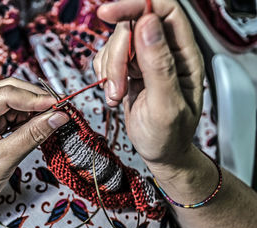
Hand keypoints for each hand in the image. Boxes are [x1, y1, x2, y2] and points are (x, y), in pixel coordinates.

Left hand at [0, 78, 68, 213]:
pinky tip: (43, 123)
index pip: (5, 94)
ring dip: (36, 107)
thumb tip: (59, 116)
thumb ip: (32, 135)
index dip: (34, 98)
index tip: (58, 105)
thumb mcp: (5, 159)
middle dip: (36, 97)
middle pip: (10, 90)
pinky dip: (31, 117)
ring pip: (15, 100)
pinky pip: (15, 113)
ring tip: (55, 116)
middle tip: (61, 108)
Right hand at [94, 0, 203, 178]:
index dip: (136, 6)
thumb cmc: (169, 135)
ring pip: (116, 43)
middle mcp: (165, 51)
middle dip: (117, 56)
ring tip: (118, 95)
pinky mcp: (129, 69)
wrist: (159, 151)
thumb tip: (148, 24)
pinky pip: (107, 58)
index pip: (162, 10)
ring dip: (109, 70)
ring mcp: (145, 59)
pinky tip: (114, 94)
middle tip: (117, 85)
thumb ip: (159, 65)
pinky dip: (104, 76)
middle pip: (132, 26)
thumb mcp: (166, 106)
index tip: (107, 13)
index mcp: (184, 55)